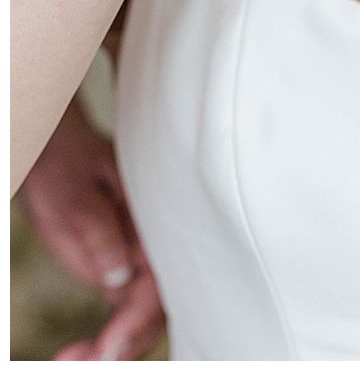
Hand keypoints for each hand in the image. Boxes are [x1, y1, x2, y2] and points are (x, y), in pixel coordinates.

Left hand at [18, 99, 164, 359]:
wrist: (56, 152)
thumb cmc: (64, 162)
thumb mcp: (71, 188)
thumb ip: (96, 227)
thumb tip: (120, 274)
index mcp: (156, 220)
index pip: (161, 280)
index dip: (139, 320)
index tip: (110, 349)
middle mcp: (155, 245)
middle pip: (158, 307)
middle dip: (126, 344)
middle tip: (78, 361)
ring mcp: (139, 262)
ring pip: (142, 317)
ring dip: (114, 347)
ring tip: (70, 359)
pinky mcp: (122, 274)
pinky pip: (124, 315)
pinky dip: (103, 340)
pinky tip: (73, 352)